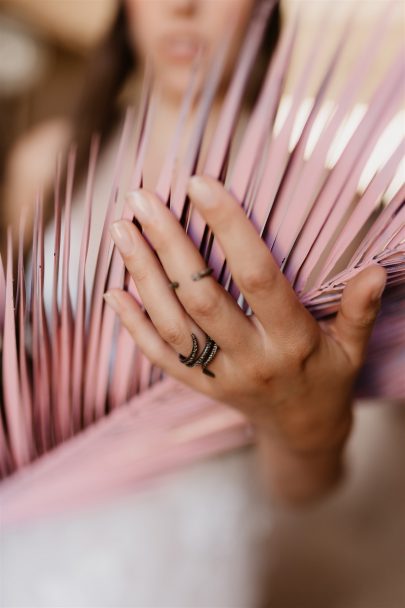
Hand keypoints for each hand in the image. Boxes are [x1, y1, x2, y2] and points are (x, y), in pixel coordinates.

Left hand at [106, 176, 385, 499]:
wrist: (301, 431)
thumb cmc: (327, 377)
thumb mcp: (351, 347)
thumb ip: (358, 310)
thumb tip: (374, 269)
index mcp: (291, 340)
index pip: (257, 276)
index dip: (228, 228)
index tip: (200, 184)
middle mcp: (250, 357)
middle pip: (201, 296)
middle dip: (168, 243)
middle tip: (141, 197)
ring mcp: (218, 376)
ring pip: (171, 323)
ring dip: (142, 274)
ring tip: (121, 228)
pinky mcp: (198, 386)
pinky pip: (160, 356)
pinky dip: (133, 326)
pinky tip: (113, 291)